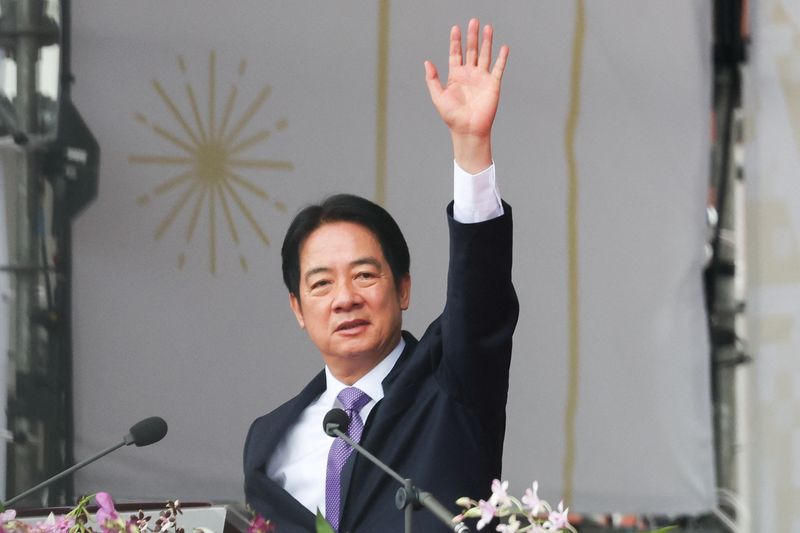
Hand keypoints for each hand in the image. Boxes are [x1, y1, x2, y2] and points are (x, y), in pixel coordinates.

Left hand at [425, 18, 508, 172]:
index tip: (455, 28)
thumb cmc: (452, 116)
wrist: (467, 130)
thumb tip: (427, 62)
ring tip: (488, 27)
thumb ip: (432, 79)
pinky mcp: (493, 84)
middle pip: (471, 50)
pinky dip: (502, 58)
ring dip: (486, 42)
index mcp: (456, 76)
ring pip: (485, 55)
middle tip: (473, 21)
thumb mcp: (438, 97)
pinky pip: (498, 68)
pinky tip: (504, 47)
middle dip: (472, 36)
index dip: (456, 41)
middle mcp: (469, 74)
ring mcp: (482, 78)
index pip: (456, 54)